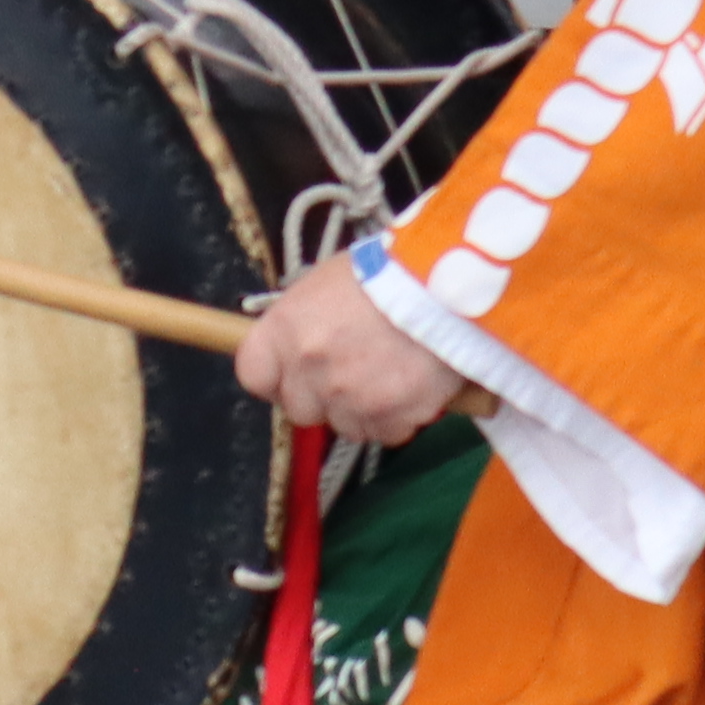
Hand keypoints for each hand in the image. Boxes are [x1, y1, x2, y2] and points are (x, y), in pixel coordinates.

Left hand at [237, 258, 467, 446]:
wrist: (451, 286)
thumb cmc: (388, 272)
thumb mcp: (328, 283)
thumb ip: (301, 323)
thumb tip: (294, 348)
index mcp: (287, 329)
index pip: (253, 374)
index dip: (274, 375)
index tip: (292, 371)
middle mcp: (310, 370)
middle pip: (299, 409)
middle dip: (321, 396)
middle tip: (352, 369)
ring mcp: (350, 399)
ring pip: (344, 425)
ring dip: (361, 408)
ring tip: (389, 372)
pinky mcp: (391, 419)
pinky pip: (385, 432)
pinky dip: (397, 417)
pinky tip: (412, 384)